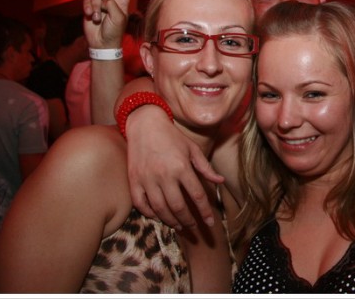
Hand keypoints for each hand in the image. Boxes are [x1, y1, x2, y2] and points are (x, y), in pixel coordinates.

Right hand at [82, 0, 149, 48]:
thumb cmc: (114, 32)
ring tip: (98, 18)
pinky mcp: (89, 5)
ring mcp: (100, 0)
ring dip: (95, 6)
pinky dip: (88, 8)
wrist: (102, 42)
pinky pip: (87, 0)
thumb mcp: (119, 18)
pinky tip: (90, 17)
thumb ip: (112, 5)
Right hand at [126, 105, 224, 229]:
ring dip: (171, 221)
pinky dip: (150, 214)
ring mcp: (147, 179)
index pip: (197, 196)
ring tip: (179, 226)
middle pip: (178, 207)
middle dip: (188, 221)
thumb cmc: (172, 136)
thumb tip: (220, 181)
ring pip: (160, 209)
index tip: (210, 223)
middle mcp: (164, 175)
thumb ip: (206, 167)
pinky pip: (141, 204)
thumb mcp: (192, 148)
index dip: (205, 212)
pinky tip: (159, 216)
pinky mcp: (134, 180)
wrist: (145, 125)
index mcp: (182, 167)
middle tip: (194, 228)